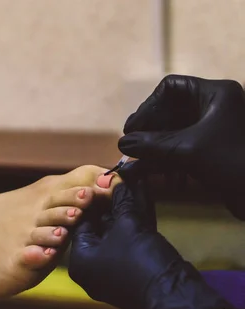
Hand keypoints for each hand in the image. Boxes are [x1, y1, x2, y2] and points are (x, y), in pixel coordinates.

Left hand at [68, 181, 232, 308]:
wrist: (175, 297)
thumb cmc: (141, 262)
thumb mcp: (128, 226)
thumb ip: (122, 202)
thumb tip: (119, 181)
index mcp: (80, 261)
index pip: (81, 222)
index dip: (93, 200)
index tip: (104, 181)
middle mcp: (91, 269)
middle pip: (99, 228)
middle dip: (112, 204)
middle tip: (119, 181)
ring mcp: (111, 273)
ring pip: (117, 235)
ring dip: (127, 212)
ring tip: (134, 187)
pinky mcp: (131, 273)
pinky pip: (129, 244)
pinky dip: (136, 226)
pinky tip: (144, 202)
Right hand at [119, 74, 244, 218]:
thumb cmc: (232, 163)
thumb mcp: (185, 150)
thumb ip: (150, 145)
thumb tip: (122, 143)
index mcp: (215, 94)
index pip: (170, 88)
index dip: (148, 107)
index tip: (132, 130)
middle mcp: (214, 106)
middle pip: (169, 111)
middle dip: (148, 132)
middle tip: (129, 148)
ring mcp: (213, 129)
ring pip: (173, 132)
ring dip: (153, 150)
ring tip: (135, 166)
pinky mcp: (212, 150)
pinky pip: (181, 149)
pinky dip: (165, 161)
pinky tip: (150, 175)